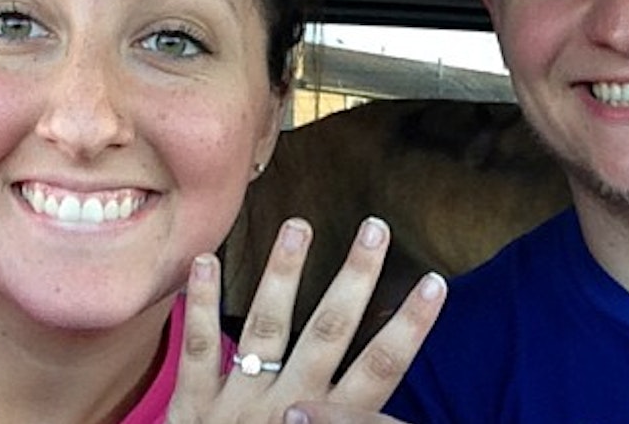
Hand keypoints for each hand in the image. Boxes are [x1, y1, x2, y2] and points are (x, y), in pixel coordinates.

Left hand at [168, 216, 446, 422]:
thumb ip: (353, 423)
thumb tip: (389, 399)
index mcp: (326, 421)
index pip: (381, 371)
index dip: (410, 328)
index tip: (435, 283)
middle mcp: (289, 407)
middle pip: (330, 334)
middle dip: (356, 279)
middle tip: (375, 228)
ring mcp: (239, 405)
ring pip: (266, 329)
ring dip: (284, 274)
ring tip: (299, 225)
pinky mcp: (194, 409)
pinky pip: (197, 351)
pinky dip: (200, 305)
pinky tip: (204, 260)